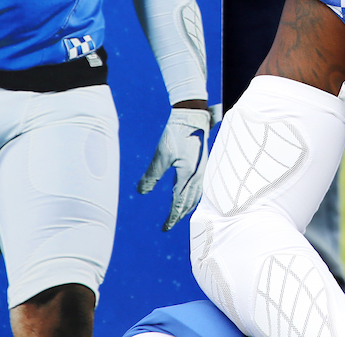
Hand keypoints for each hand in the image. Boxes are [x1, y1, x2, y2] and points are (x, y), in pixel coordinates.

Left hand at [138, 105, 212, 230]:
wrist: (192, 116)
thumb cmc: (176, 133)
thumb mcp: (161, 155)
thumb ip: (151, 175)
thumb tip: (141, 192)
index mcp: (189, 176)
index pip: (180, 203)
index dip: (172, 217)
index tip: (164, 228)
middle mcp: (199, 175)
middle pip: (190, 202)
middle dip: (180, 214)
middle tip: (170, 224)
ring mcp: (203, 169)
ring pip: (197, 195)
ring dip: (188, 206)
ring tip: (180, 213)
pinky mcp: (203, 163)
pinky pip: (200, 186)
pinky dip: (194, 195)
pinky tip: (189, 192)